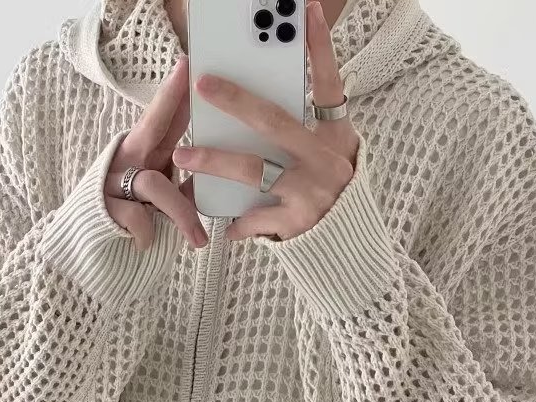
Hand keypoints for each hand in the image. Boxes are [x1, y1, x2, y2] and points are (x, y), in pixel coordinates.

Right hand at [106, 55, 207, 249]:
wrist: (89, 251)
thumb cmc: (129, 222)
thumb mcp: (159, 203)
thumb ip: (180, 188)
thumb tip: (208, 180)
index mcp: (142, 156)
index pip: (163, 121)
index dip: (176, 94)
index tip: (188, 64)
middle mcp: (127, 160)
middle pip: (150, 124)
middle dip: (169, 97)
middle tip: (186, 73)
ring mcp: (113, 181)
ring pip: (155, 184)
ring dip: (181, 214)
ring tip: (197, 241)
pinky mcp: (104, 207)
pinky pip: (138, 217)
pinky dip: (148, 234)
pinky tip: (146, 245)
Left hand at [172, 2, 358, 240]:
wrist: (351, 244)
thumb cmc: (332, 191)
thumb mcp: (330, 154)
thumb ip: (303, 129)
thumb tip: (260, 101)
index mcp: (335, 137)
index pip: (329, 84)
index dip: (320, 47)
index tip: (307, 10)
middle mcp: (326, 160)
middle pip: (275, 121)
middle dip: (236, 100)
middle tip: (203, 84)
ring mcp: (311, 192)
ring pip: (254, 169)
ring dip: (214, 162)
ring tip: (184, 157)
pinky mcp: (298, 224)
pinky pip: (255, 217)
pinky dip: (238, 221)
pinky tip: (226, 224)